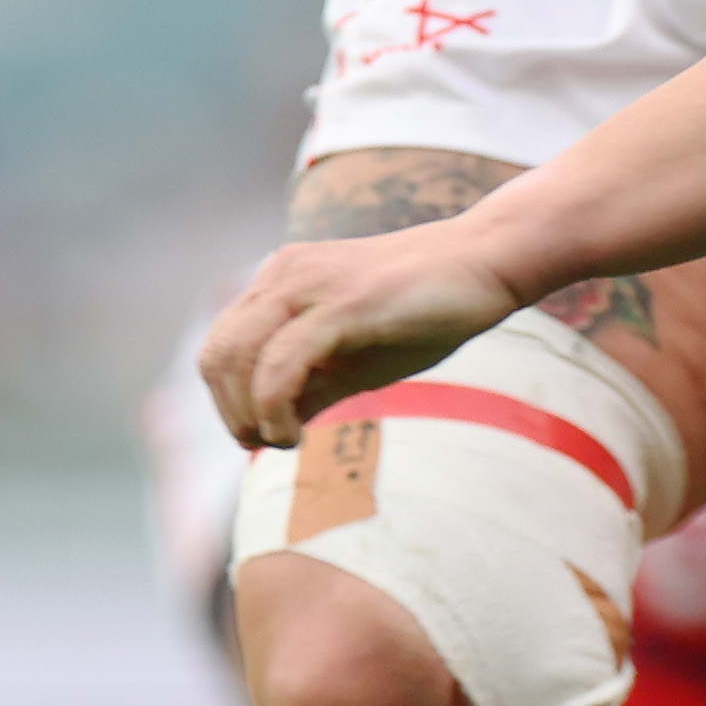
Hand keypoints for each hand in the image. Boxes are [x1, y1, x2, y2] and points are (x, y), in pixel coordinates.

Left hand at [199, 227, 529, 444]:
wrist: (488, 261)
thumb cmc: (431, 309)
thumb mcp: (359, 357)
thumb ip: (312, 386)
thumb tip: (273, 431)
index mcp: (283, 280)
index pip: (222, 345)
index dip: (228, 401)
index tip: (260, 435)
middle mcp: (285, 274)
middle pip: (217, 354)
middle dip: (231, 413)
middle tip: (265, 444)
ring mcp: (310, 284)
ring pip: (238, 358)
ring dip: (247, 414)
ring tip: (281, 441)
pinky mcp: (342, 304)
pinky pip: (281, 364)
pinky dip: (273, 408)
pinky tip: (293, 434)